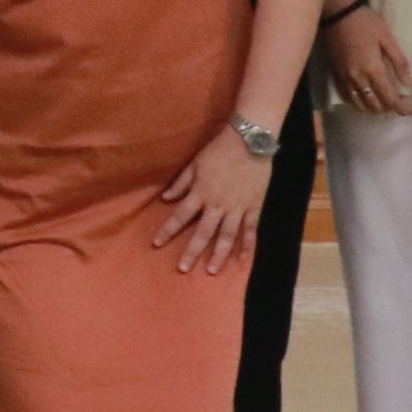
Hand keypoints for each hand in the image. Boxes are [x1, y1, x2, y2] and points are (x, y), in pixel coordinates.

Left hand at [153, 125, 272, 274]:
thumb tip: (165, 198)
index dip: (168, 231)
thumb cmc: (219, 150)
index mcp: (201, 193)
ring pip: (226, 236)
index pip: (180, 216)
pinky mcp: (254, 207)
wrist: (250, 141)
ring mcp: (237, 207)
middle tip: (183, 269)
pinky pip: (250, 230)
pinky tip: (242, 261)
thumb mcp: (195, 163)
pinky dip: (247, 246)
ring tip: (211, 270)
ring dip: (218, 255)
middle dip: (192, 251)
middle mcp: (217, 204)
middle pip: (202, 232)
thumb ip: (181, 183)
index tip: (157, 244)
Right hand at [324, 6, 411, 116]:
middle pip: (376, 106)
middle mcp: (358, 79)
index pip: (390, 99)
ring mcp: (345, 79)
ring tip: (385, 99)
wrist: (338, 13)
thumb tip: (407, 84)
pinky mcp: (337, 75)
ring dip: (375, 107)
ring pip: (361, 105)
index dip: (403, 108)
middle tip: (401, 99)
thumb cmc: (366, 23)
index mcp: (373, 70)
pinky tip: (367, 96)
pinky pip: (348, 98)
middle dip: (390, 107)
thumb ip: (399, 63)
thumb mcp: (388, 38)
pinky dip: (360, 102)